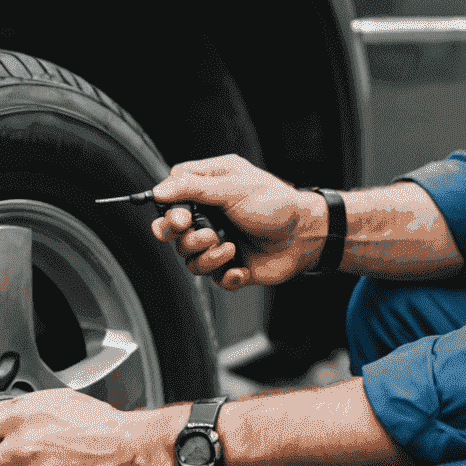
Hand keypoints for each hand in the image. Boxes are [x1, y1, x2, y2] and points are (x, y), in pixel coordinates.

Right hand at [150, 155, 324, 289]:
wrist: (305, 235)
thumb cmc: (276, 204)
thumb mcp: (234, 187)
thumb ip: (194, 187)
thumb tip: (160, 190)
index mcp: (208, 190)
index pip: (170, 199)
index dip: (169, 213)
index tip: (182, 219)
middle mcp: (209, 216)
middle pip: (173, 234)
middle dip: (185, 239)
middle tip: (207, 236)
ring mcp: (218, 242)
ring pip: (190, 259)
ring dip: (208, 257)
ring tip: (230, 248)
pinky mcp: (230, 265)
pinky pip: (212, 278)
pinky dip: (225, 275)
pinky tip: (240, 268)